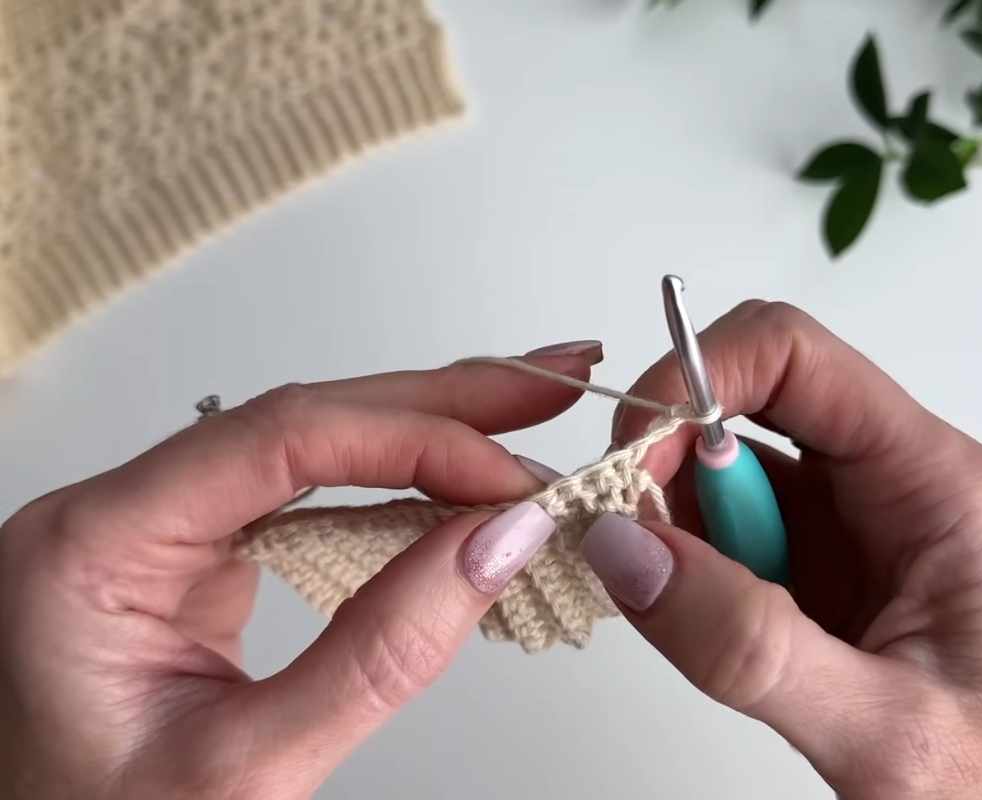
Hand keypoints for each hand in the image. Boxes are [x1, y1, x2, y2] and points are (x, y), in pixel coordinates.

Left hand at [0, 343, 601, 798]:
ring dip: (430, 431)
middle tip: (551, 383)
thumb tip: (494, 546)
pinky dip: (400, 490)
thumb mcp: (246, 770)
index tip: (510, 477)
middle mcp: (123, 513)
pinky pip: (310, 496)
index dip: (414, 441)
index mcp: (95, 545)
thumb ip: (377, 656)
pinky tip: (461, 484)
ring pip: (316, 445)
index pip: (280, 438)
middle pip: (307, 420)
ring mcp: (163, 530)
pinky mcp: (200, 555)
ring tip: (529, 418)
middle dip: (443, 402)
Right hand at [588, 302, 981, 798]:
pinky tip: (688, 616)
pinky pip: (723, 531)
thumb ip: (750, 647)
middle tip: (624, 536)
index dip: (698, 377)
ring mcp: (846, 527)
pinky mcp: (815, 571)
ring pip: (724, 468)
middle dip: (667, 450)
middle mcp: (887, 482)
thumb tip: (625, 550)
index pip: (795, 357)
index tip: (631, 454)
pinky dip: (681, 560)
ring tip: (664, 599)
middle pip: (748, 401)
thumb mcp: (885, 729)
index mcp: (932, 482)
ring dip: (669, 514)